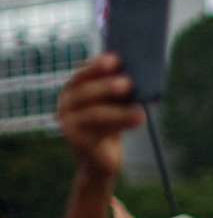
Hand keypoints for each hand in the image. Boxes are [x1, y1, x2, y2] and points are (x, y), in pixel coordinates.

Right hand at [57, 55, 143, 178]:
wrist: (102, 157)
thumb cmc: (113, 121)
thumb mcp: (117, 100)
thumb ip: (122, 86)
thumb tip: (141, 71)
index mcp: (74, 88)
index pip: (83, 73)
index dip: (98, 66)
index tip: (116, 59)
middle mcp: (66, 104)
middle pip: (85, 91)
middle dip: (107, 86)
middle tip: (128, 83)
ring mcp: (68, 123)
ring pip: (95, 113)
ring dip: (119, 112)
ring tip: (140, 112)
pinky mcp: (78, 141)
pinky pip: (98, 132)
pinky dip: (120, 126)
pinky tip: (137, 121)